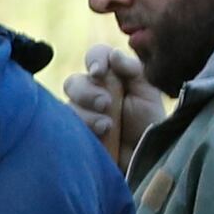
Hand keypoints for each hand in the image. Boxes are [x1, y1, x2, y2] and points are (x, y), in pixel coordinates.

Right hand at [70, 44, 158, 170]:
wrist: (145, 157)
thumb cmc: (149, 123)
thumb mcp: (148, 93)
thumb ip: (133, 70)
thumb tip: (113, 55)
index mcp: (112, 76)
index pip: (96, 56)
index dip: (94, 59)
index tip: (99, 71)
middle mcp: (92, 92)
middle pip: (74, 81)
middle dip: (87, 91)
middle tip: (106, 104)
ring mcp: (80, 114)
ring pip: (68, 104)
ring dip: (87, 114)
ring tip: (107, 127)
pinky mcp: (73, 134)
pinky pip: (64, 125)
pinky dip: (82, 127)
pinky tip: (99, 135)